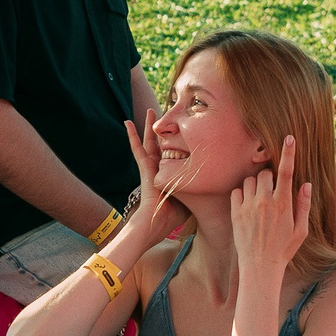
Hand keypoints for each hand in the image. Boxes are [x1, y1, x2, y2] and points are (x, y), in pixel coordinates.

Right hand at [123, 112, 192, 241]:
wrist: (153, 225)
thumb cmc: (170, 218)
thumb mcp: (188, 200)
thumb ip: (194, 190)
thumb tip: (209, 185)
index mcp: (166, 175)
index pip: (171, 155)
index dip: (174, 143)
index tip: (179, 132)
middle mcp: (157, 169)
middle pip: (159, 144)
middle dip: (162, 130)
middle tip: (163, 116)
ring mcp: (149, 167)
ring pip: (149, 142)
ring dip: (149, 126)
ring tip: (149, 111)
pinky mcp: (144, 168)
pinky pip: (137, 149)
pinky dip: (131, 136)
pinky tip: (127, 123)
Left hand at [227, 136, 310, 275]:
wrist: (260, 267)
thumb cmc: (284, 249)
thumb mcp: (301, 230)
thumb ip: (304, 205)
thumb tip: (306, 184)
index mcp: (284, 204)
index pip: (287, 172)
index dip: (289, 153)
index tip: (289, 137)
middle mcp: (265, 202)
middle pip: (265, 173)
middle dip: (269, 177)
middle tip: (272, 192)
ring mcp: (248, 206)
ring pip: (250, 180)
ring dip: (255, 185)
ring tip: (259, 202)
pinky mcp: (235, 212)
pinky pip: (236, 191)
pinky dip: (241, 195)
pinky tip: (247, 207)